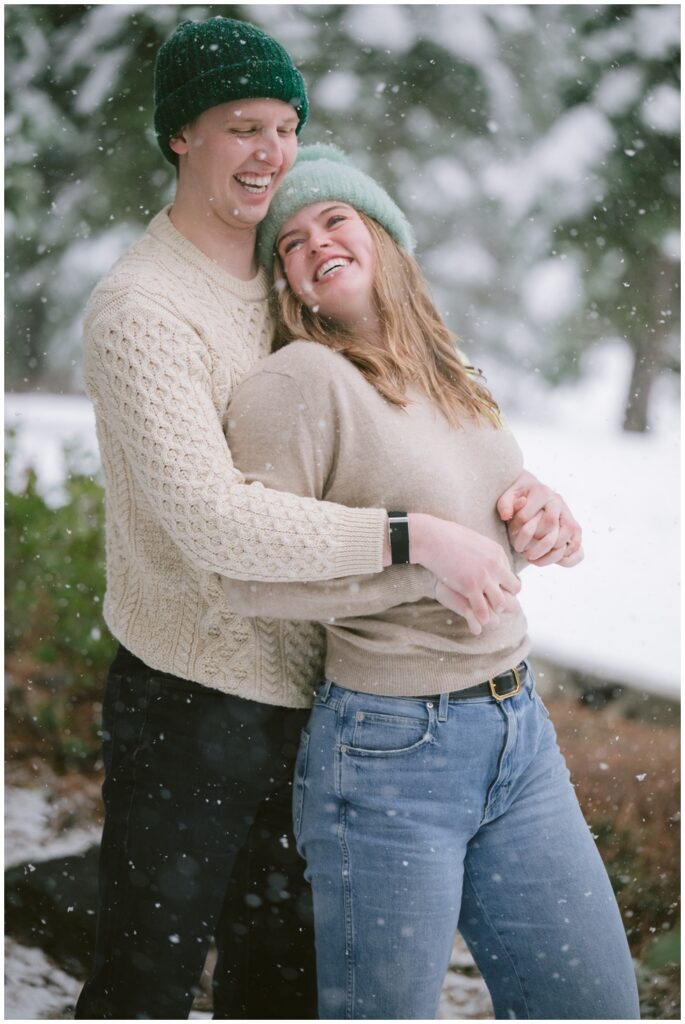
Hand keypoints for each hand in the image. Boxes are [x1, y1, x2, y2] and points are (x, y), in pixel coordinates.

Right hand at [408, 513, 521, 635]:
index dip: (503, 584)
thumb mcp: (474, 541)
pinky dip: (482, 617)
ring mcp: (484, 577)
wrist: (433, 538)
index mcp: (498, 553)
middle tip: (495, 601)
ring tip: (488, 612)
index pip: (511, 575)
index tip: (493, 588)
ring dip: (495, 609)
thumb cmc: (448, 537)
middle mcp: (495, 565)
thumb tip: (488, 559)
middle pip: (515, 589)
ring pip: (501, 603)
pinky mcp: (470, 587)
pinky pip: (483, 610)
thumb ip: (484, 553)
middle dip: (507, 597)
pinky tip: (479, 619)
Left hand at [497, 470, 582, 567]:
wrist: (536, 492)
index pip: (528, 516)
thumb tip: (506, 516)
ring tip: (533, 559)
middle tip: (523, 553)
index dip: (516, 529)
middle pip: (550, 525)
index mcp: (541, 492)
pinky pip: (577, 547)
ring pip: (565, 537)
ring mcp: (568, 515)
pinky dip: (567, 559)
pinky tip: (552, 562)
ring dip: (548, 553)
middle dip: (533, 543)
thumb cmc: (520, 495)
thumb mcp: (509, 495)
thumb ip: (505, 504)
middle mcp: (558, 502)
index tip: (512, 534)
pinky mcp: (575, 528)